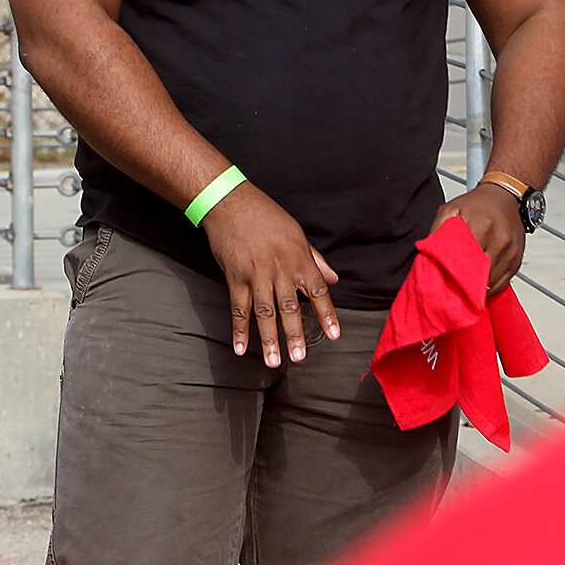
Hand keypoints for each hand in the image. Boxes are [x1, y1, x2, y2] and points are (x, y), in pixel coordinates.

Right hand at [200, 182, 339, 365]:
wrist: (231, 203)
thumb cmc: (266, 216)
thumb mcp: (297, 234)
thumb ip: (315, 260)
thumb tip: (334, 279)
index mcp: (298, 258)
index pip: (317, 291)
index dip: (326, 314)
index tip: (334, 334)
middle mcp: (279, 269)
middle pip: (289, 307)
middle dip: (295, 335)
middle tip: (300, 358)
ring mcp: (255, 275)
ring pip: (263, 313)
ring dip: (269, 339)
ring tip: (273, 362)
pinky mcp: (235, 277)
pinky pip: (238, 308)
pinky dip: (239, 330)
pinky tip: (241, 348)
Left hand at [434, 183, 525, 294]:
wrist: (503, 197)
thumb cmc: (477, 205)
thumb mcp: (450, 210)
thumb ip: (438, 230)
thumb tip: (427, 254)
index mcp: (482, 226)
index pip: (467, 263)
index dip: (456, 275)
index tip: (448, 280)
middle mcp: (501, 240)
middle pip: (481, 276)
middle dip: (467, 284)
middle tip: (456, 285)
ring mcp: (511, 251)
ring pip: (493, 283)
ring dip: (479, 287)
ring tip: (468, 284)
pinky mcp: (517, 259)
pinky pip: (503, 282)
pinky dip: (491, 285)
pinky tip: (481, 281)